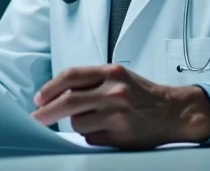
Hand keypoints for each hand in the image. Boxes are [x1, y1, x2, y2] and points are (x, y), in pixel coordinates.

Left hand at [31, 64, 209, 149]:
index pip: (72, 76)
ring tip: (95, 119)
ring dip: (78, 123)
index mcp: (112, 72)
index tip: (38, 98)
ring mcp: (117, 115)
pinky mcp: (120, 135)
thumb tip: (56, 93)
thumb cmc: (143, 94)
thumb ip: (91, 81)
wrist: (173, 112)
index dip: (50, 87)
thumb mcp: (119, 77)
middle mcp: (114, 92)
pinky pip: (91, 138)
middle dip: (47, 111)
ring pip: (78, 122)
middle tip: (36, 117)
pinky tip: (106, 130)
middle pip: (69, 101)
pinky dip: (92, 135)